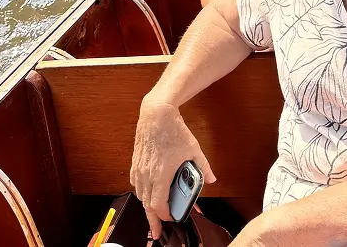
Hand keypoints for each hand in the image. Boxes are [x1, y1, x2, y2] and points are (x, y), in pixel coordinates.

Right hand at [130, 98, 215, 238]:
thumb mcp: (194, 149)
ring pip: (141, 195)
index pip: (158, 204)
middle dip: (152, 219)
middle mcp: (147, 174)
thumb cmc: (175, 131)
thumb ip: (202, 166)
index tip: (172, 218)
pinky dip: (143, 193)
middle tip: (157, 232)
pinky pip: (137, 185)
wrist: (156, 115)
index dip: (164, 215)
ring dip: (147, 206)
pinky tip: (148, 194)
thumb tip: (211, 179)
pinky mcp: (135, 163)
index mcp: (162, 173)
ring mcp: (139, 169)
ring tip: (153, 215)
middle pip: (147, 204)